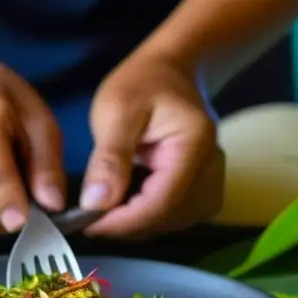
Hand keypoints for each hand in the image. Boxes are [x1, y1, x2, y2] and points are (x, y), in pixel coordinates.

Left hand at [81, 53, 223, 237]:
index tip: (86, 224)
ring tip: (103, 207)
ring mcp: (212, 182)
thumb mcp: (116, 110)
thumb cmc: (143, 83)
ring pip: (170, 223)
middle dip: (125, 224)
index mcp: (195, 145)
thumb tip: (96, 204)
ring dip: (134, 223)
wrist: (171, 73)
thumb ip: (109, 157)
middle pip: (167, 217)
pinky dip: (147, 217)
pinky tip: (126, 203)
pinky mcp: (204, 191)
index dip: (123, 222)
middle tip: (86, 215)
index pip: (161, 202)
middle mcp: (212, 169)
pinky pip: (174, 217)